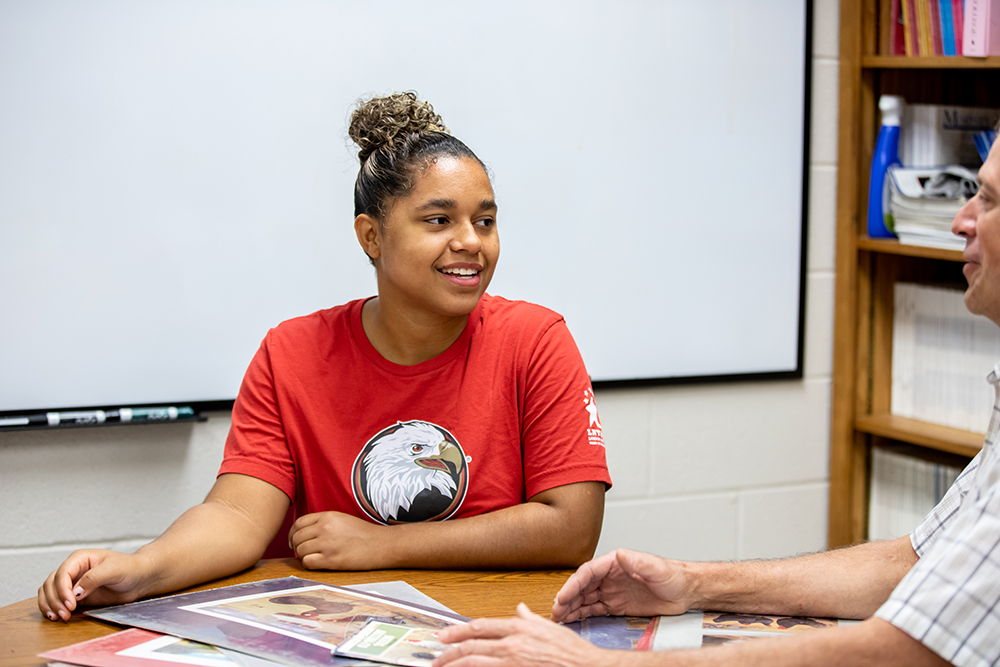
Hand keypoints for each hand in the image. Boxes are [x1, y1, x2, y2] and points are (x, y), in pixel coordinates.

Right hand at [38, 550, 149, 620]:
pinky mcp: (73, 596)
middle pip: (51, 584)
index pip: (62, 573)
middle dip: (55, 600)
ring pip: (48, 592)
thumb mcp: (114, 569)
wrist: (139, 579)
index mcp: (80, 558)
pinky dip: (51, 607)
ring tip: (59, 616)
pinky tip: (56, 616)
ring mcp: (72, 583)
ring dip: (49, 605)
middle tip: (65, 614)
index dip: (62, 590)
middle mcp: (73, 569)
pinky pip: (54, 600)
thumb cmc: (130, 568)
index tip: (71, 604)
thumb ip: (94, 578)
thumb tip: (75, 592)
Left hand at [289, 511, 389, 569]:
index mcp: (328, 516)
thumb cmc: (364, 534)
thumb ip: (323, 523)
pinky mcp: (331, 560)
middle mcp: (325, 528)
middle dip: (297, 546)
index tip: (294, 540)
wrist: (381, 545)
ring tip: (314, 557)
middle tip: (302, 551)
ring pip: (301, 551)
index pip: (299, 523)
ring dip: (304, 556)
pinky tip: (318, 563)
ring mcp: (327, 544)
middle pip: (297, 537)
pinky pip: (308, 562)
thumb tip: (305, 533)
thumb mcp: (342, 520)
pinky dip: (309, 564)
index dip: (293, 533)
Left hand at [434, 603, 616, 666]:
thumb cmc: (572, 651)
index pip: (481, 627)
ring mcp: (513, 661)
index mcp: (519, 628)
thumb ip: (530, 618)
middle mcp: (513, 643)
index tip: (445, 635)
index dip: (459, 631)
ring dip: (455, 665)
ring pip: (475, 662)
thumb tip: (520, 609)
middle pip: (472, 646)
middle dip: (450, 651)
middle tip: (436, 656)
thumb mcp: (550, 627)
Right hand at [552, 549, 692, 622]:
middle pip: (582, 586)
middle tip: (556, 611)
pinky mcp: (616, 605)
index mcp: (615, 563)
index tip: (563, 596)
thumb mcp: (656, 568)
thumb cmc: (673, 576)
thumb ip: (638, 562)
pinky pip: (594, 609)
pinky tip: (572, 620)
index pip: (588, 572)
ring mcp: (612, 591)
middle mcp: (609, 576)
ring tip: (559, 618)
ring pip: (585, 599)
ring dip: (571, 607)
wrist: (686, 591)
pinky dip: (582, 614)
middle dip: (567, 598)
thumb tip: (620, 555)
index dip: (573, 584)